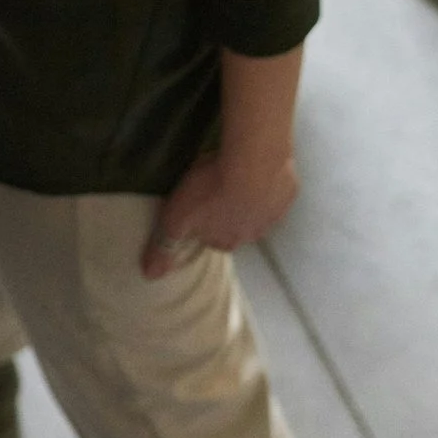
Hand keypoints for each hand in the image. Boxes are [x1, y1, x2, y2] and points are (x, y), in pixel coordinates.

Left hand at [144, 142, 299, 275]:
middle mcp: (254, 233)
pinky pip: (276, 189)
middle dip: (228, 214)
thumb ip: (164, 246)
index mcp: (227, 240)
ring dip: (248, 198)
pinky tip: (255, 166)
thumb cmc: (211, 190)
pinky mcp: (288, 191)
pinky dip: (267, 182)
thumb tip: (149, 275)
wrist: (253, 163)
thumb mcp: (176, 218)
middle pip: (238, 227)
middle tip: (215, 190)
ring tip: (234, 175)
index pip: (213, 240)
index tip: (197, 210)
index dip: (203, 225)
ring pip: (258, 210)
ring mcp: (274, 213)